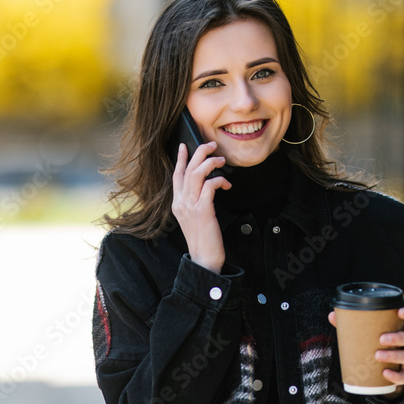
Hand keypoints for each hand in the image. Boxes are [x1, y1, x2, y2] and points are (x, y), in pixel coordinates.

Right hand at [171, 141, 230, 272]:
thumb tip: (206, 188)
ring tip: (222, 161)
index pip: (176, 175)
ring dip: (211, 163)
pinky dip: (219, 180)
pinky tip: (227, 184)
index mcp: (177, 203)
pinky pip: (210, 185)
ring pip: (197, 173)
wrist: (203, 258)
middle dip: (200, 152)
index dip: (181, 159)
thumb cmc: (202, 239)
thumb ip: (195, 202)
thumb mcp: (194, 218)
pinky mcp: (203, 210)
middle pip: (187, 169)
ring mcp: (190, 206)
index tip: (184, 146)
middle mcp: (181, 202)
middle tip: (212, 145)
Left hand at [327, 305, 403, 399]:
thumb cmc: (374, 344)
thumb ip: (350, 324)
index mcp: (400, 328)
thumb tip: (332, 316)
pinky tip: (386, 374)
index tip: (400, 311)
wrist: (382, 371)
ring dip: (395, 355)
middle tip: (381, 339)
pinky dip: (397, 376)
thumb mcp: (365, 333)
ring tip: (377, 356)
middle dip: (398, 338)